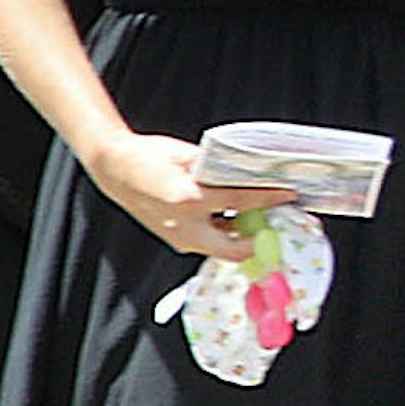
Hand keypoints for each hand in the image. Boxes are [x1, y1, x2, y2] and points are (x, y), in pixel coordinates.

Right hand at [85, 131, 294, 259]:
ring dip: (242, 238)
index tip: (290, 195)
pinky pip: (207, 243)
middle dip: (259, 241)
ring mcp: (177, 237)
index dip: (270, 198)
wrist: (114, 169)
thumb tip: (249, 170)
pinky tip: (235, 218)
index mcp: (188, 199)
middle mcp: (183, 226)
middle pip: (233, 249)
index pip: (241, 202)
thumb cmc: (148, 157)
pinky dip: (224, 234)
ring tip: (261, 218)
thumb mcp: (188, 155)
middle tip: (277, 223)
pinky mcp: (174, 239)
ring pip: (220, 249)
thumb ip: (218, 167)